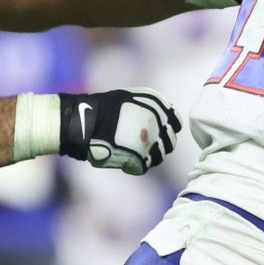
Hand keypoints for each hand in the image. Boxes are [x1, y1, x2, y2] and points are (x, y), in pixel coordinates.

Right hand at [59, 88, 181, 174]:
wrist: (88, 121)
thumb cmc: (105, 107)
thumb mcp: (132, 97)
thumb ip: (149, 108)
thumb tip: (158, 119)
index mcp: (160, 107)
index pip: (175, 123)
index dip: (166, 128)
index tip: (157, 131)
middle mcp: (161, 124)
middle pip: (170, 142)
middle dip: (158, 144)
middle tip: (141, 144)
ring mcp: (152, 143)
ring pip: (158, 157)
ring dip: (148, 156)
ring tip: (130, 152)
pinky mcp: (141, 159)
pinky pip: (143, 167)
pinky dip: (134, 165)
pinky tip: (122, 159)